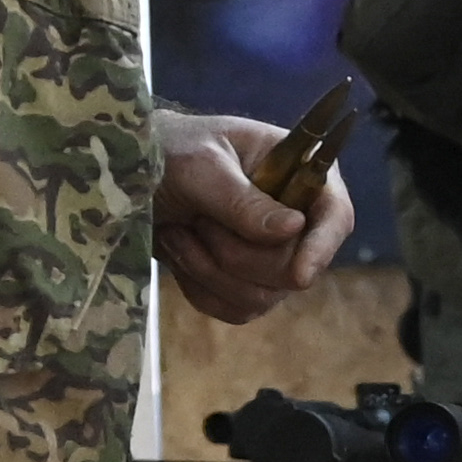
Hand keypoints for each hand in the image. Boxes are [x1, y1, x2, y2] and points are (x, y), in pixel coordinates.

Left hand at [153, 110, 350, 324]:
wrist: (127, 176)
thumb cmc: (167, 151)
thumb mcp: (200, 166)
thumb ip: (242, 200)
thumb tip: (293, 229)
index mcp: (299, 172)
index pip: (335, 215)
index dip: (322, 247)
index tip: (300, 274)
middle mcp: (295, 217)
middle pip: (294, 267)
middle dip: (236, 254)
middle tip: (198, 220)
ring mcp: (272, 254)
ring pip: (263, 295)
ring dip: (210, 270)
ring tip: (180, 232)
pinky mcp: (244, 282)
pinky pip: (237, 309)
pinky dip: (200, 287)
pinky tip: (181, 251)